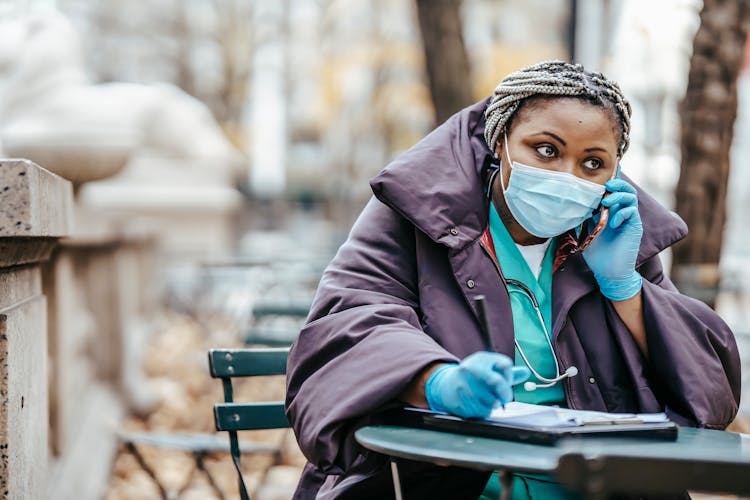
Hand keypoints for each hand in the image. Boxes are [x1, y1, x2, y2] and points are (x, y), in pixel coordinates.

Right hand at [425, 352, 529, 418]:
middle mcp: (471, 370)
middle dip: (505, 392)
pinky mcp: (461, 401)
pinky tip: (478, 404)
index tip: (507, 380)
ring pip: (492, 400)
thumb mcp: (487, 368)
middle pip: (498, 382)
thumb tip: (526, 372)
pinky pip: (482, 411)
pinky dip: (485, 411)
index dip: (509, 375)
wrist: (445, 386)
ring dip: (494, 403)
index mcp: (480, 359)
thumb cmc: (472, 377)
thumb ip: (506, 372)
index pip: (505, 365)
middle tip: (505, 398)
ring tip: (485, 398)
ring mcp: (465, 386)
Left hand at [583, 178, 642, 300]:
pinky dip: (622, 213)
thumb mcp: (586, 232)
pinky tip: (612, 223)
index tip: (598, 181)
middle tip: (607, 184)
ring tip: (606, 202)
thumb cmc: (597, 255)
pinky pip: (632, 212)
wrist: (608, 272)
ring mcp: (629, 220)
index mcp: (611, 213)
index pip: (614, 192)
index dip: (609, 184)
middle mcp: (622, 214)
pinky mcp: (635, 228)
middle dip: (617, 184)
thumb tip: (573, 204)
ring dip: (619, 196)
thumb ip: (585, 218)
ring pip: (631, 197)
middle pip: (626, 190)